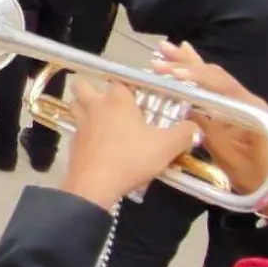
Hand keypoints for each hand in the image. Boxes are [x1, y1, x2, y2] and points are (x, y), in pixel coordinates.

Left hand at [57, 79, 197, 208]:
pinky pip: (76, 130)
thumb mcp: (167, 146)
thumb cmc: (131, 158)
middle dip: (92, 89)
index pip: (119, 81)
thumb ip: (184, 133)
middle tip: (109, 104)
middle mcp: (95, 106)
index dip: (127, 87)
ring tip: (101, 120)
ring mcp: (80, 124)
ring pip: (74, 105)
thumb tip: (195, 126)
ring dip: (83, 108)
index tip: (138, 97)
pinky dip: (84, 133)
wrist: (95, 185)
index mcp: (117, 100)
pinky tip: (97, 144)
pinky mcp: (72, 143)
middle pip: (83, 85)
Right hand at [148, 43, 267, 212]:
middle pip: (215, 75)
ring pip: (214, 78)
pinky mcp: (236, 110)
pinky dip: (198, 75)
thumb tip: (184, 108)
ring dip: (189, 64)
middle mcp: (248, 100)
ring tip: (166, 49)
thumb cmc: (255, 176)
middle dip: (186, 64)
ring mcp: (243, 104)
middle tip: (160, 54)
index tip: (171, 72)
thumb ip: (208, 130)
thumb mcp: (229, 157)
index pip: (220, 84)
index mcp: (250, 109)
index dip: (195, 75)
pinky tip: (188, 61)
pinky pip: (216, 88)